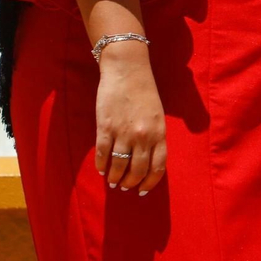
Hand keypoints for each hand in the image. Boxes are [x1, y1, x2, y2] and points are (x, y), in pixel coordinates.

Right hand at [94, 44, 167, 195]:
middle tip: (124, 187)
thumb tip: (148, 160)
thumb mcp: (158, 115)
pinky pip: (103, 154)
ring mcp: (123, 133)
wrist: (127, 70)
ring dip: (115, 177)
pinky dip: (101, 165)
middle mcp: (143, 136)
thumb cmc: (145, 91)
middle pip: (137, 171)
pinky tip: (101, 169)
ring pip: (118, 166)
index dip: (149, 182)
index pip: (158, 167)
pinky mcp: (105, 127)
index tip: (143, 190)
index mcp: (159, 133)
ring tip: (112, 181)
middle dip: (130, 183)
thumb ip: (156, 137)